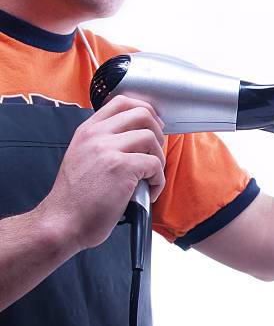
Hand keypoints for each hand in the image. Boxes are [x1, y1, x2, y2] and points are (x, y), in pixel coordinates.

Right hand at [39, 95, 165, 251]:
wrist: (62, 223)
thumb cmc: (77, 199)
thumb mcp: (83, 158)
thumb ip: (104, 143)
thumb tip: (138, 138)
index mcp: (88, 131)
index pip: (122, 102)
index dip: (145, 110)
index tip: (152, 128)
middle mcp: (96, 135)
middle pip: (142, 113)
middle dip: (158, 133)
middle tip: (155, 153)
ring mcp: (108, 149)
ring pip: (151, 138)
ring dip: (159, 159)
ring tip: (151, 176)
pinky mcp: (121, 168)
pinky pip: (154, 164)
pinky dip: (159, 180)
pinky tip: (149, 192)